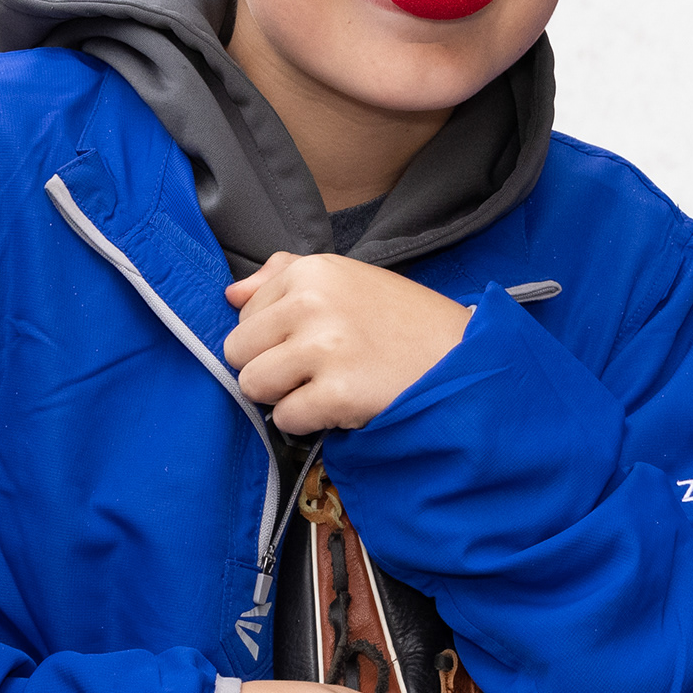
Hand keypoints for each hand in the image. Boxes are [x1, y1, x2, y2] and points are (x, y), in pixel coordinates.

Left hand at [221, 253, 469, 434]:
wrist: (462, 361)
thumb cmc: (401, 323)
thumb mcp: (348, 280)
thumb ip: (286, 276)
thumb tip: (230, 294)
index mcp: (310, 270)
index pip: (244, 313)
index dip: (273, 337)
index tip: (314, 340)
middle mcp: (312, 302)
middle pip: (237, 351)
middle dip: (269, 367)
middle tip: (316, 369)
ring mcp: (323, 348)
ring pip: (253, 385)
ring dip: (284, 396)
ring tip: (326, 386)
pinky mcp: (336, 393)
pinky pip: (285, 418)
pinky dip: (308, 422)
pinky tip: (341, 405)